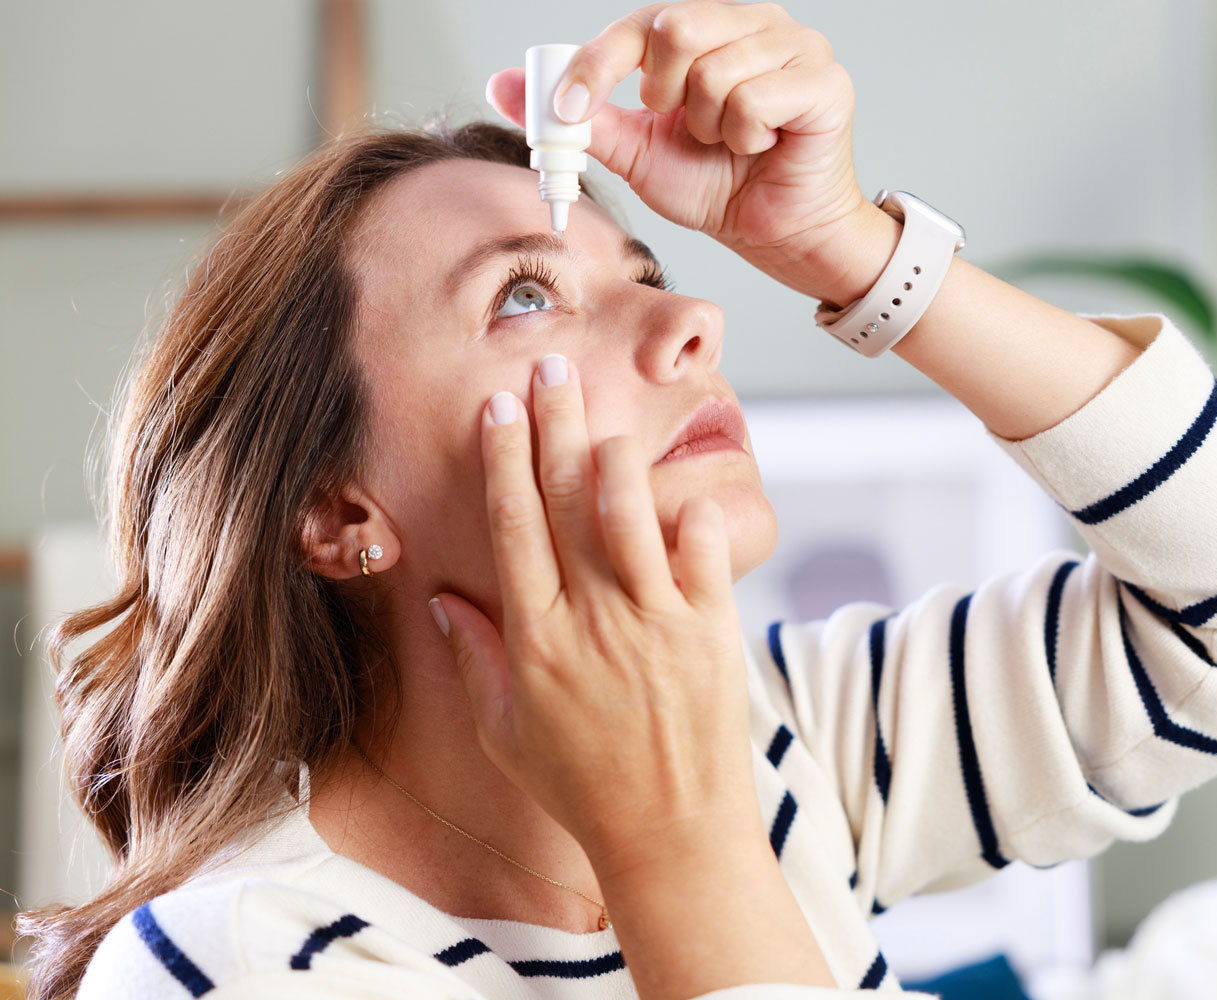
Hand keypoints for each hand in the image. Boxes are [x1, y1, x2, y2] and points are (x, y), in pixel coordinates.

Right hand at [430, 356, 759, 874]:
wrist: (670, 832)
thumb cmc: (583, 785)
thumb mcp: (507, 730)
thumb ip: (475, 659)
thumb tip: (441, 600)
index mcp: (537, 639)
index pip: (514, 527)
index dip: (504, 461)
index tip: (499, 408)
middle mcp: (592, 620)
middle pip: (566, 502)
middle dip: (555, 427)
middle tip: (551, 368)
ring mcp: (656, 623)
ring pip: (632, 515)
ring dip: (616, 458)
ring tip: (606, 417)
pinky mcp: (711, 631)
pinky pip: (704, 557)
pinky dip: (695, 519)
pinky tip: (684, 490)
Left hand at [486, 0, 897, 306]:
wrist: (776, 235)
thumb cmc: (717, 187)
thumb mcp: (636, 153)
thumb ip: (582, 118)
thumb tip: (506, 87)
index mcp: (708, 26)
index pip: (639, 23)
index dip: (596, 65)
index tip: (566, 110)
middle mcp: (752, 21)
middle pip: (675, 28)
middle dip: (665, 97)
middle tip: (686, 127)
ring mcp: (796, 44)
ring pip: (714, 73)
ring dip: (710, 128)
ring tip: (730, 144)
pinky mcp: (825, 81)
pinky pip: (754, 101)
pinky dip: (746, 137)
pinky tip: (761, 147)